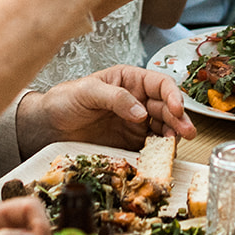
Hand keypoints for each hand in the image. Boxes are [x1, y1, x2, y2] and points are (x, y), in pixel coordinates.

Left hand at [18, 65, 195, 154]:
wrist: (48, 126)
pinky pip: (150, 146)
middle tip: (187, 132)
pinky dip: (159, 151)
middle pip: (166, 107)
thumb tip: (141, 112)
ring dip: (173, 135)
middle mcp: (137, 100)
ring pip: (163, 127)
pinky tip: (163, 155)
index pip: (159, 84)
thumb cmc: (65, 100)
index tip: (177, 108)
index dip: (172, 95)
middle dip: (179, 119)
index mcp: (130, 80)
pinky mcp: (130, 142)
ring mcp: (135, 123)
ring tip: (176, 145)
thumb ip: (115, 98)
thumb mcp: (87, 91)